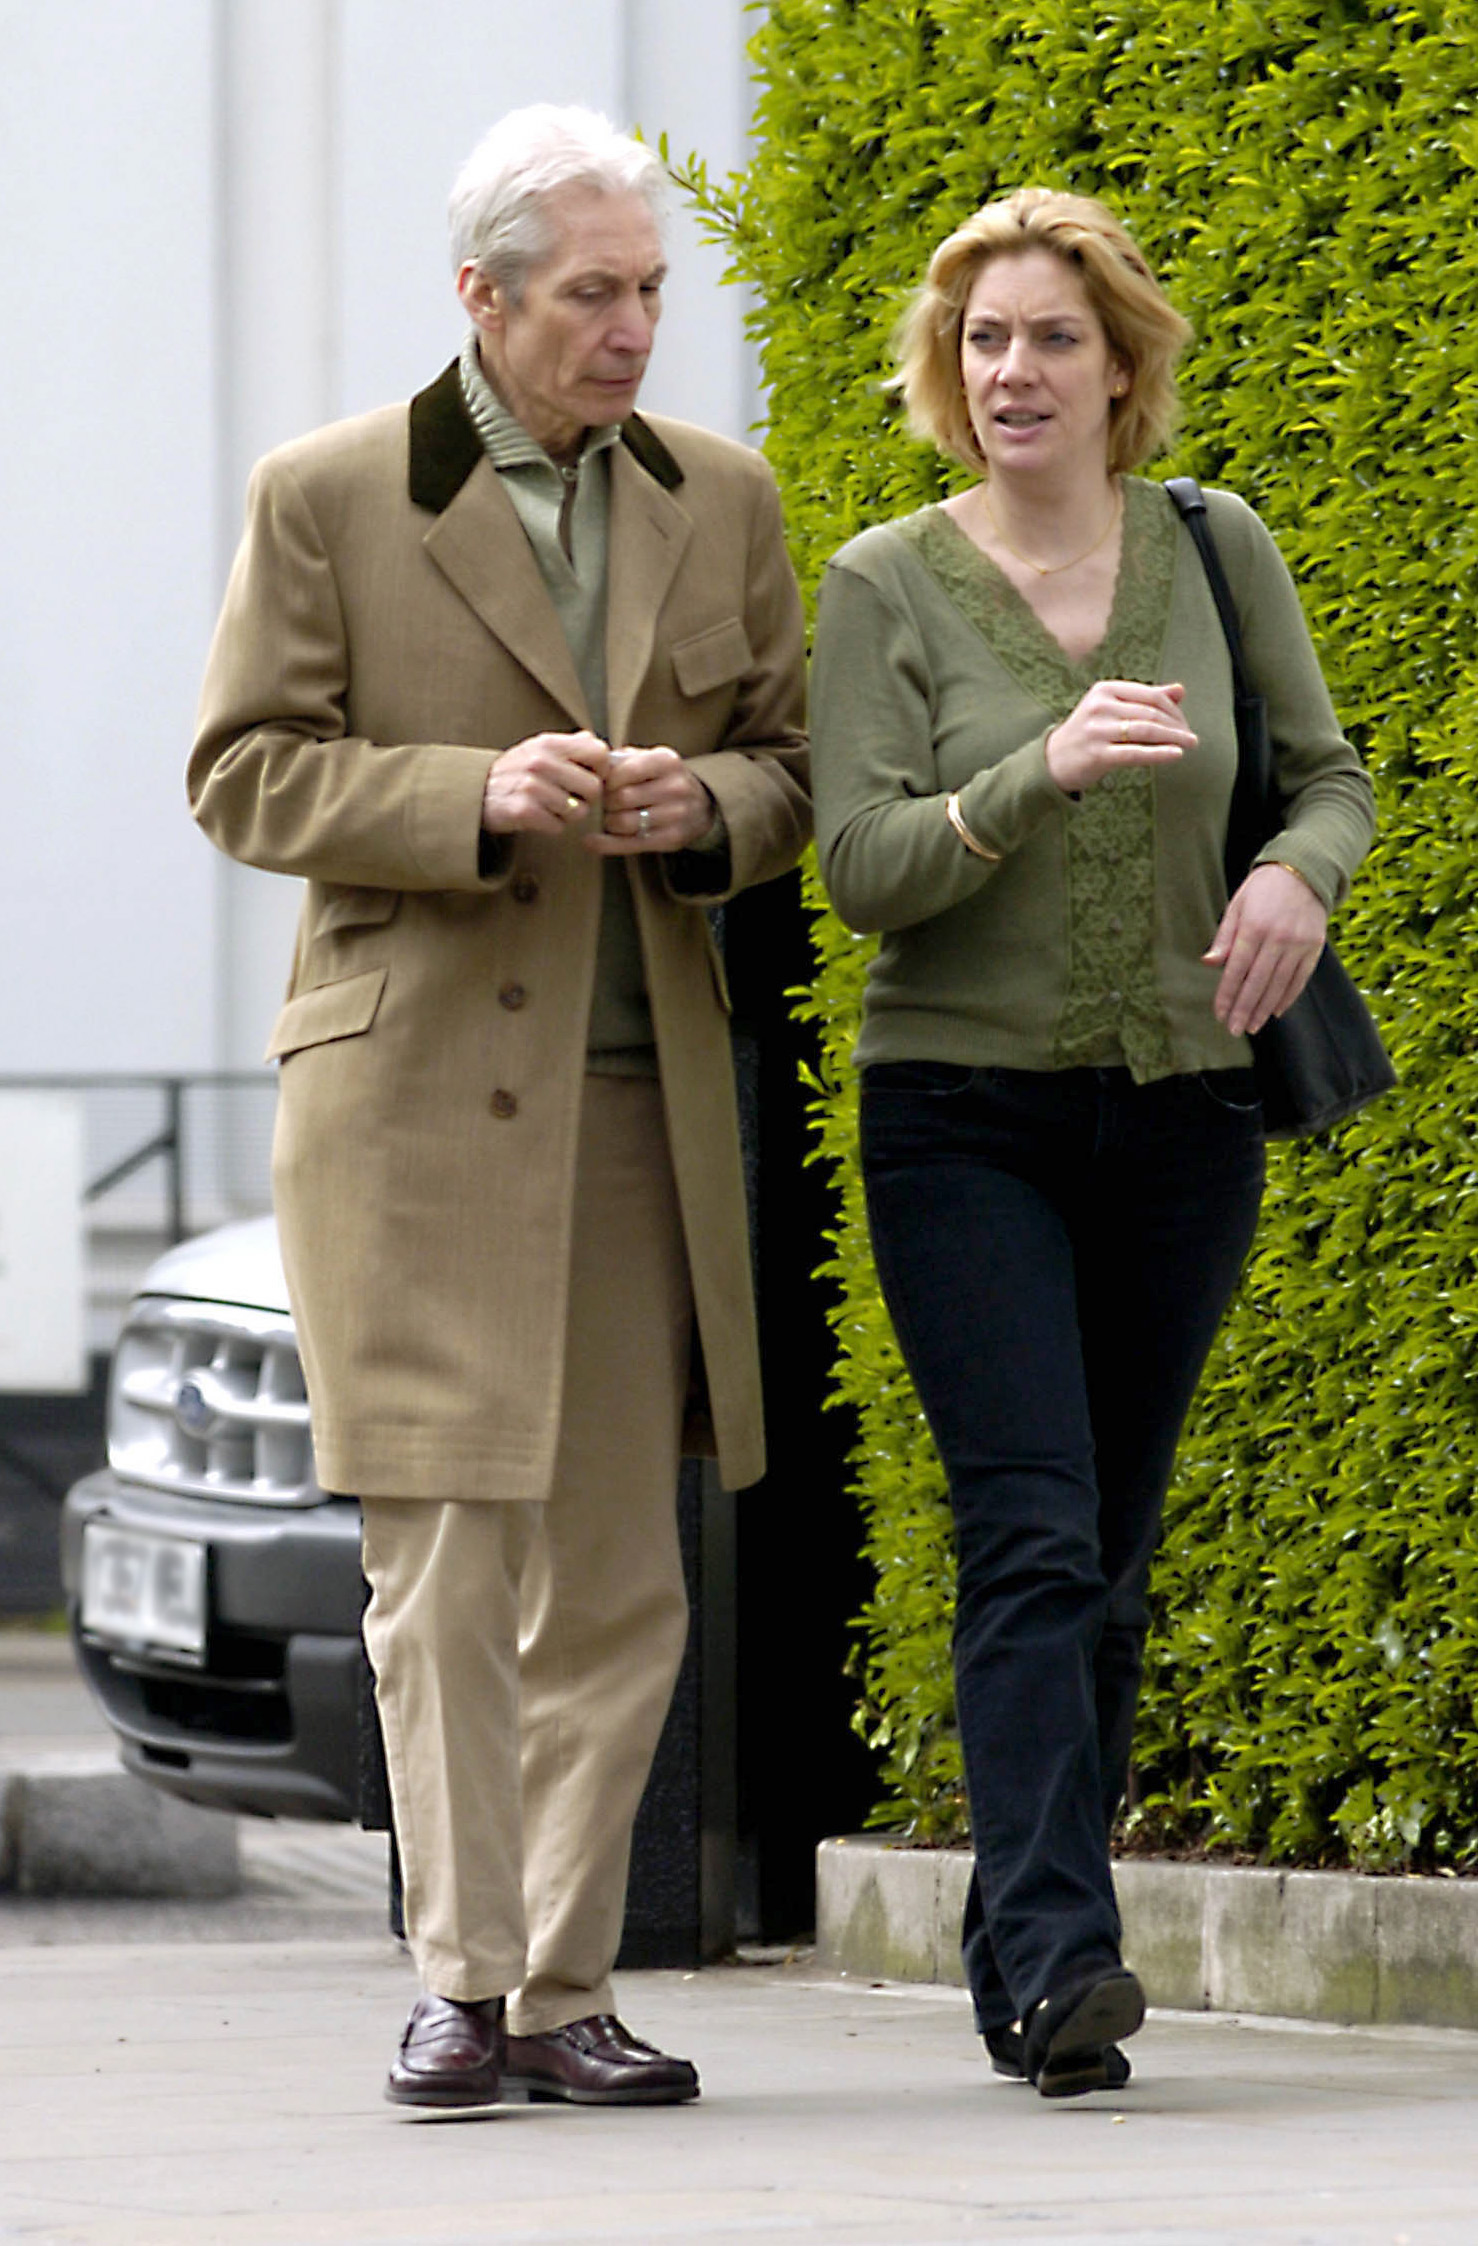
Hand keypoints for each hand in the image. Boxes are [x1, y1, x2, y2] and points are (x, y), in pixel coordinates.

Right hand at [480, 730, 609, 835]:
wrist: (476, 792)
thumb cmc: (516, 771)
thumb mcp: (538, 748)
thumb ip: (569, 745)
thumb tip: (594, 741)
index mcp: (550, 744)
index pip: (599, 753)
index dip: (601, 769)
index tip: (589, 776)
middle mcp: (541, 762)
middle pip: (594, 788)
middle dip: (587, 799)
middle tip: (571, 798)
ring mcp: (532, 786)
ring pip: (578, 811)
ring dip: (569, 815)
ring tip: (552, 808)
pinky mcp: (524, 811)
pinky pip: (558, 826)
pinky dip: (553, 826)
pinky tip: (540, 817)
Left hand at [585, 746, 715, 855]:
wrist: (701, 806)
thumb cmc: (664, 780)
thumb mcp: (650, 760)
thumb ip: (622, 759)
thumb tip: (593, 768)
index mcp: (667, 761)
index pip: (623, 771)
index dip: (606, 780)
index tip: (605, 785)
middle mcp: (675, 787)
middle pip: (621, 798)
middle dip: (606, 802)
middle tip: (607, 803)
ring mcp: (676, 815)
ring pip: (623, 822)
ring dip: (609, 821)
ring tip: (611, 817)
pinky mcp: (671, 840)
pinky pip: (629, 844)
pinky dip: (605, 844)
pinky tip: (590, 842)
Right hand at [1044, 680, 1196, 795]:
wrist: (1053, 760)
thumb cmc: (1090, 732)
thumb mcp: (1114, 709)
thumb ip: (1146, 699)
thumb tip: (1181, 690)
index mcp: (1105, 689)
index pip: (1151, 696)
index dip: (1174, 710)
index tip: (1185, 724)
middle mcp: (1100, 706)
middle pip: (1151, 713)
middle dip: (1177, 726)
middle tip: (1192, 738)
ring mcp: (1097, 730)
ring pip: (1146, 731)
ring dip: (1173, 738)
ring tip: (1191, 745)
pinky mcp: (1097, 754)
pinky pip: (1135, 753)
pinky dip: (1159, 753)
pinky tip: (1176, 755)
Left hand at [1205, 864, 1327, 1037]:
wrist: (1304, 872)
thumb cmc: (1263, 889)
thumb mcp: (1237, 905)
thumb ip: (1224, 937)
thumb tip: (1209, 963)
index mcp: (1253, 927)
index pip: (1236, 969)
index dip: (1227, 994)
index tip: (1220, 1013)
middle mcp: (1277, 937)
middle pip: (1257, 982)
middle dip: (1244, 1009)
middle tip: (1234, 1029)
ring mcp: (1298, 944)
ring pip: (1279, 985)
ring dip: (1264, 1009)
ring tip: (1253, 1026)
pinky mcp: (1314, 947)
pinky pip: (1300, 979)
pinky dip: (1287, 997)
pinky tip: (1276, 1012)